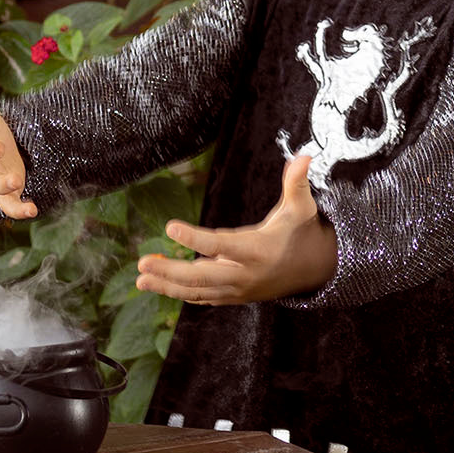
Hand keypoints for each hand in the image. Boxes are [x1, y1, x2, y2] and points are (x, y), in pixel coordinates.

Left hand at [135, 154, 336, 304]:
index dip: (195, 238)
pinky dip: (180, 292)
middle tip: (143, 262)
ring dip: (167, 285)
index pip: (221, 246)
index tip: (169, 227)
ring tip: (140, 279)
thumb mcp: (301, 208)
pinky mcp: (233, 296)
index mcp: (257, 251)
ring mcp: (238, 290)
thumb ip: (297, 183)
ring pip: (198, 291)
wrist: (313, 271)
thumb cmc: (300, 232)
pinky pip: (202, 297)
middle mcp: (245, 275)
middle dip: (170, 271)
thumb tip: (305, 155)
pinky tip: (158, 284)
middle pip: (202, 277)